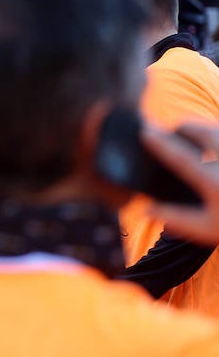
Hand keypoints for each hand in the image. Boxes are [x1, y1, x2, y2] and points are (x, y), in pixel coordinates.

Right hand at [140, 122, 218, 245]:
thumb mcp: (206, 230)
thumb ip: (177, 219)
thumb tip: (147, 209)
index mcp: (216, 184)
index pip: (182, 158)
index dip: (161, 144)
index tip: (145, 133)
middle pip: (206, 132)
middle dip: (186, 126)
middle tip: (174, 130)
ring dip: (205, 129)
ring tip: (194, 134)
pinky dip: (216, 137)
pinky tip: (212, 145)